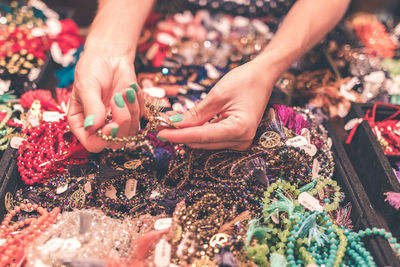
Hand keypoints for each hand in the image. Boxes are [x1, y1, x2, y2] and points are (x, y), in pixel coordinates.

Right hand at [67, 47, 143, 152]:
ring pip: (132, 131)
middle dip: (122, 122)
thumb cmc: (92, 69)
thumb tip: (93, 127)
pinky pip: (142, 118)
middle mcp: (99, 127)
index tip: (111, 124)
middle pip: (116, 142)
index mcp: (82, 123)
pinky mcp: (132, 114)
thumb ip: (91, 107)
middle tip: (117, 99)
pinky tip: (131, 89)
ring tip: (124, 90)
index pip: (93, 144)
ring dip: (132, 109)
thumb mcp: (87, 85)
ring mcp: (117, 122)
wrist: (110, 56)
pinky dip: (139, 103)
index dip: (104, 138)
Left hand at [157, 55, 277, 149]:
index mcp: (239, 129)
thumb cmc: (244, 80)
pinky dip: (197, 131)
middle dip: (180, 134)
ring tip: (168, 122)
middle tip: (159, 124)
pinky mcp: (235, 137)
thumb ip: (196, 114)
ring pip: (205, 142)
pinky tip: (183, 123)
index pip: (202, 136)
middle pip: (202, 142)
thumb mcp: (217, 95)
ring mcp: (239, 141)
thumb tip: (174, 124)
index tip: (160, 132)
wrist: (263, 75)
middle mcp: (241, 140)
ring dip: (186, 133)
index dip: (179, 135)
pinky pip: (211, 137)